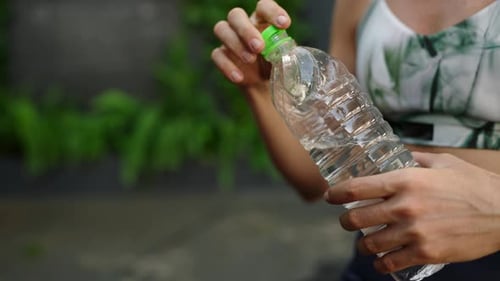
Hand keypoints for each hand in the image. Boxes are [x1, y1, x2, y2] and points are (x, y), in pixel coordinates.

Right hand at [211, 0, 290, 87]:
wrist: (264, 83)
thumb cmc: (275, 63)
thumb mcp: (285, 57)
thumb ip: (286, 51)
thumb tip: (292, 52)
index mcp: (262, 19)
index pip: (263, 7)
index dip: (272, 12)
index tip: (284, 24)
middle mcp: (243, 24)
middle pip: (236, 15)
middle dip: (246, 30)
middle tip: (259, 47)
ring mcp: (229, 38)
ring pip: (222, 29)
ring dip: (236, 45)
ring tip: (251, 60)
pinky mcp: (221, 55)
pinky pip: (217, 55)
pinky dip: (227, 66)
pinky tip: (239, 77)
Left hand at [323, 152, 499, 273]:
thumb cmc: (473, 184)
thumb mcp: (442, 162)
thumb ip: (414, 158)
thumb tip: (397, 154)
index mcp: (405, 180)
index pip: (357, 188)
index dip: (337, 194)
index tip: (330, 197)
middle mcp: (404, 206)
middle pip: (356, 219)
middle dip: (345, 222)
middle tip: (347, 221)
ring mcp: (414, 232)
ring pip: (369, 244)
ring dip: (362, 245)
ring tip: (365, 243)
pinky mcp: (426, 253)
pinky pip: (390, 263)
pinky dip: (381, 264)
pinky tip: (381, 261)